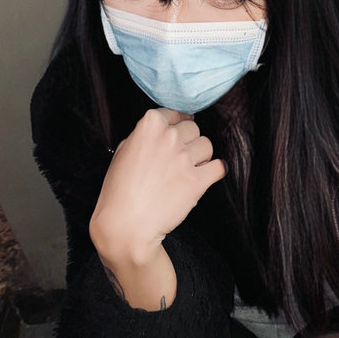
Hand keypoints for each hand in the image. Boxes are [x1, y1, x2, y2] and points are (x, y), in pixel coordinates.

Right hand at [91, 108, 225, 262]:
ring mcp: (185, 158)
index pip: (174, 112)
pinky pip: (219, 167)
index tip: (175, 134)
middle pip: (193, 128)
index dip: (175, 125)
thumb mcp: (123, 151)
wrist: (126, 225)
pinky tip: (205, 177)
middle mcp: (169, 137)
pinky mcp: (197, 180)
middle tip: (177, 159)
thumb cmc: (119, 192)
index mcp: (150, 125)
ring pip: (207, 146)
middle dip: (187, 141)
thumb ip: (144, 136)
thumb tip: (161, 132)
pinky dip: (214, 172)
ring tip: (186, 171)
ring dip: (200, 157)